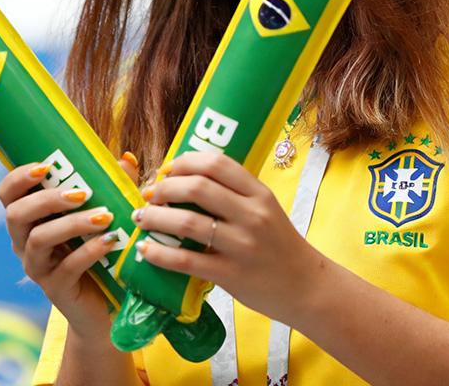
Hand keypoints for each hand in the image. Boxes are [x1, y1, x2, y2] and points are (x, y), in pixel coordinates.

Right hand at [0, 153, 139, 336]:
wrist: (105, 301)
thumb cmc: (99, 245)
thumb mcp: (104, 210)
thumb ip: (112, 184)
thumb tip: (126, 158)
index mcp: (31, 218)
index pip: (8, 194)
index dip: (19, 178)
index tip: (45, 166)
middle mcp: (25, 242)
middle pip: (16, 215)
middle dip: (46, 199)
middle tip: (82, 193)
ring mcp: (38, 267)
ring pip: (39, 240)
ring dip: (71, 223)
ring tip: (104, 216)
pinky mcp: (55, 289)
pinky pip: (66, 268)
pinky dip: (89, 251)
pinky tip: (111, 241)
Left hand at [132, 152, 323, 321]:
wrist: (306, 286)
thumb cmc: (280, 244)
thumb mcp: (265, 208)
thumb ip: (234, 193)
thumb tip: (187, 179)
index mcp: (259, 193)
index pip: (217, 163)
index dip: (185, 161)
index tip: (167, 169)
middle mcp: (251, 214)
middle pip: (198, 186)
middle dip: (164, 187)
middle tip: (150, 193)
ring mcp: (241, 245)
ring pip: (187, 221)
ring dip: (156, 217)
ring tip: (142, 217)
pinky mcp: (231, 275)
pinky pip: (186, 261)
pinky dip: (160, 253)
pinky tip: (145, 249)